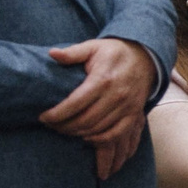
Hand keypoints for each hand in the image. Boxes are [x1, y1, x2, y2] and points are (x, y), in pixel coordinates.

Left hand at [40, 38, 155, 169]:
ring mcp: (127, 107)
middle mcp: (116, 95)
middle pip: (85, 120)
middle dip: (63, 126)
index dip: (57, 114)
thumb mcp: (93, 47)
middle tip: (51, 125)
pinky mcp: (134, 114)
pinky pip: (116, 134)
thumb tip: (52, 53)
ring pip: (97, 129)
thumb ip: (73, 52)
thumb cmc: (114, 53)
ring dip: (77, 133)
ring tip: (64, 130)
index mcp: (103, 79)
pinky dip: (99, 139)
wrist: (145, 58)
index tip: (43, 117)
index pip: (75, 103)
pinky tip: (86, 137)